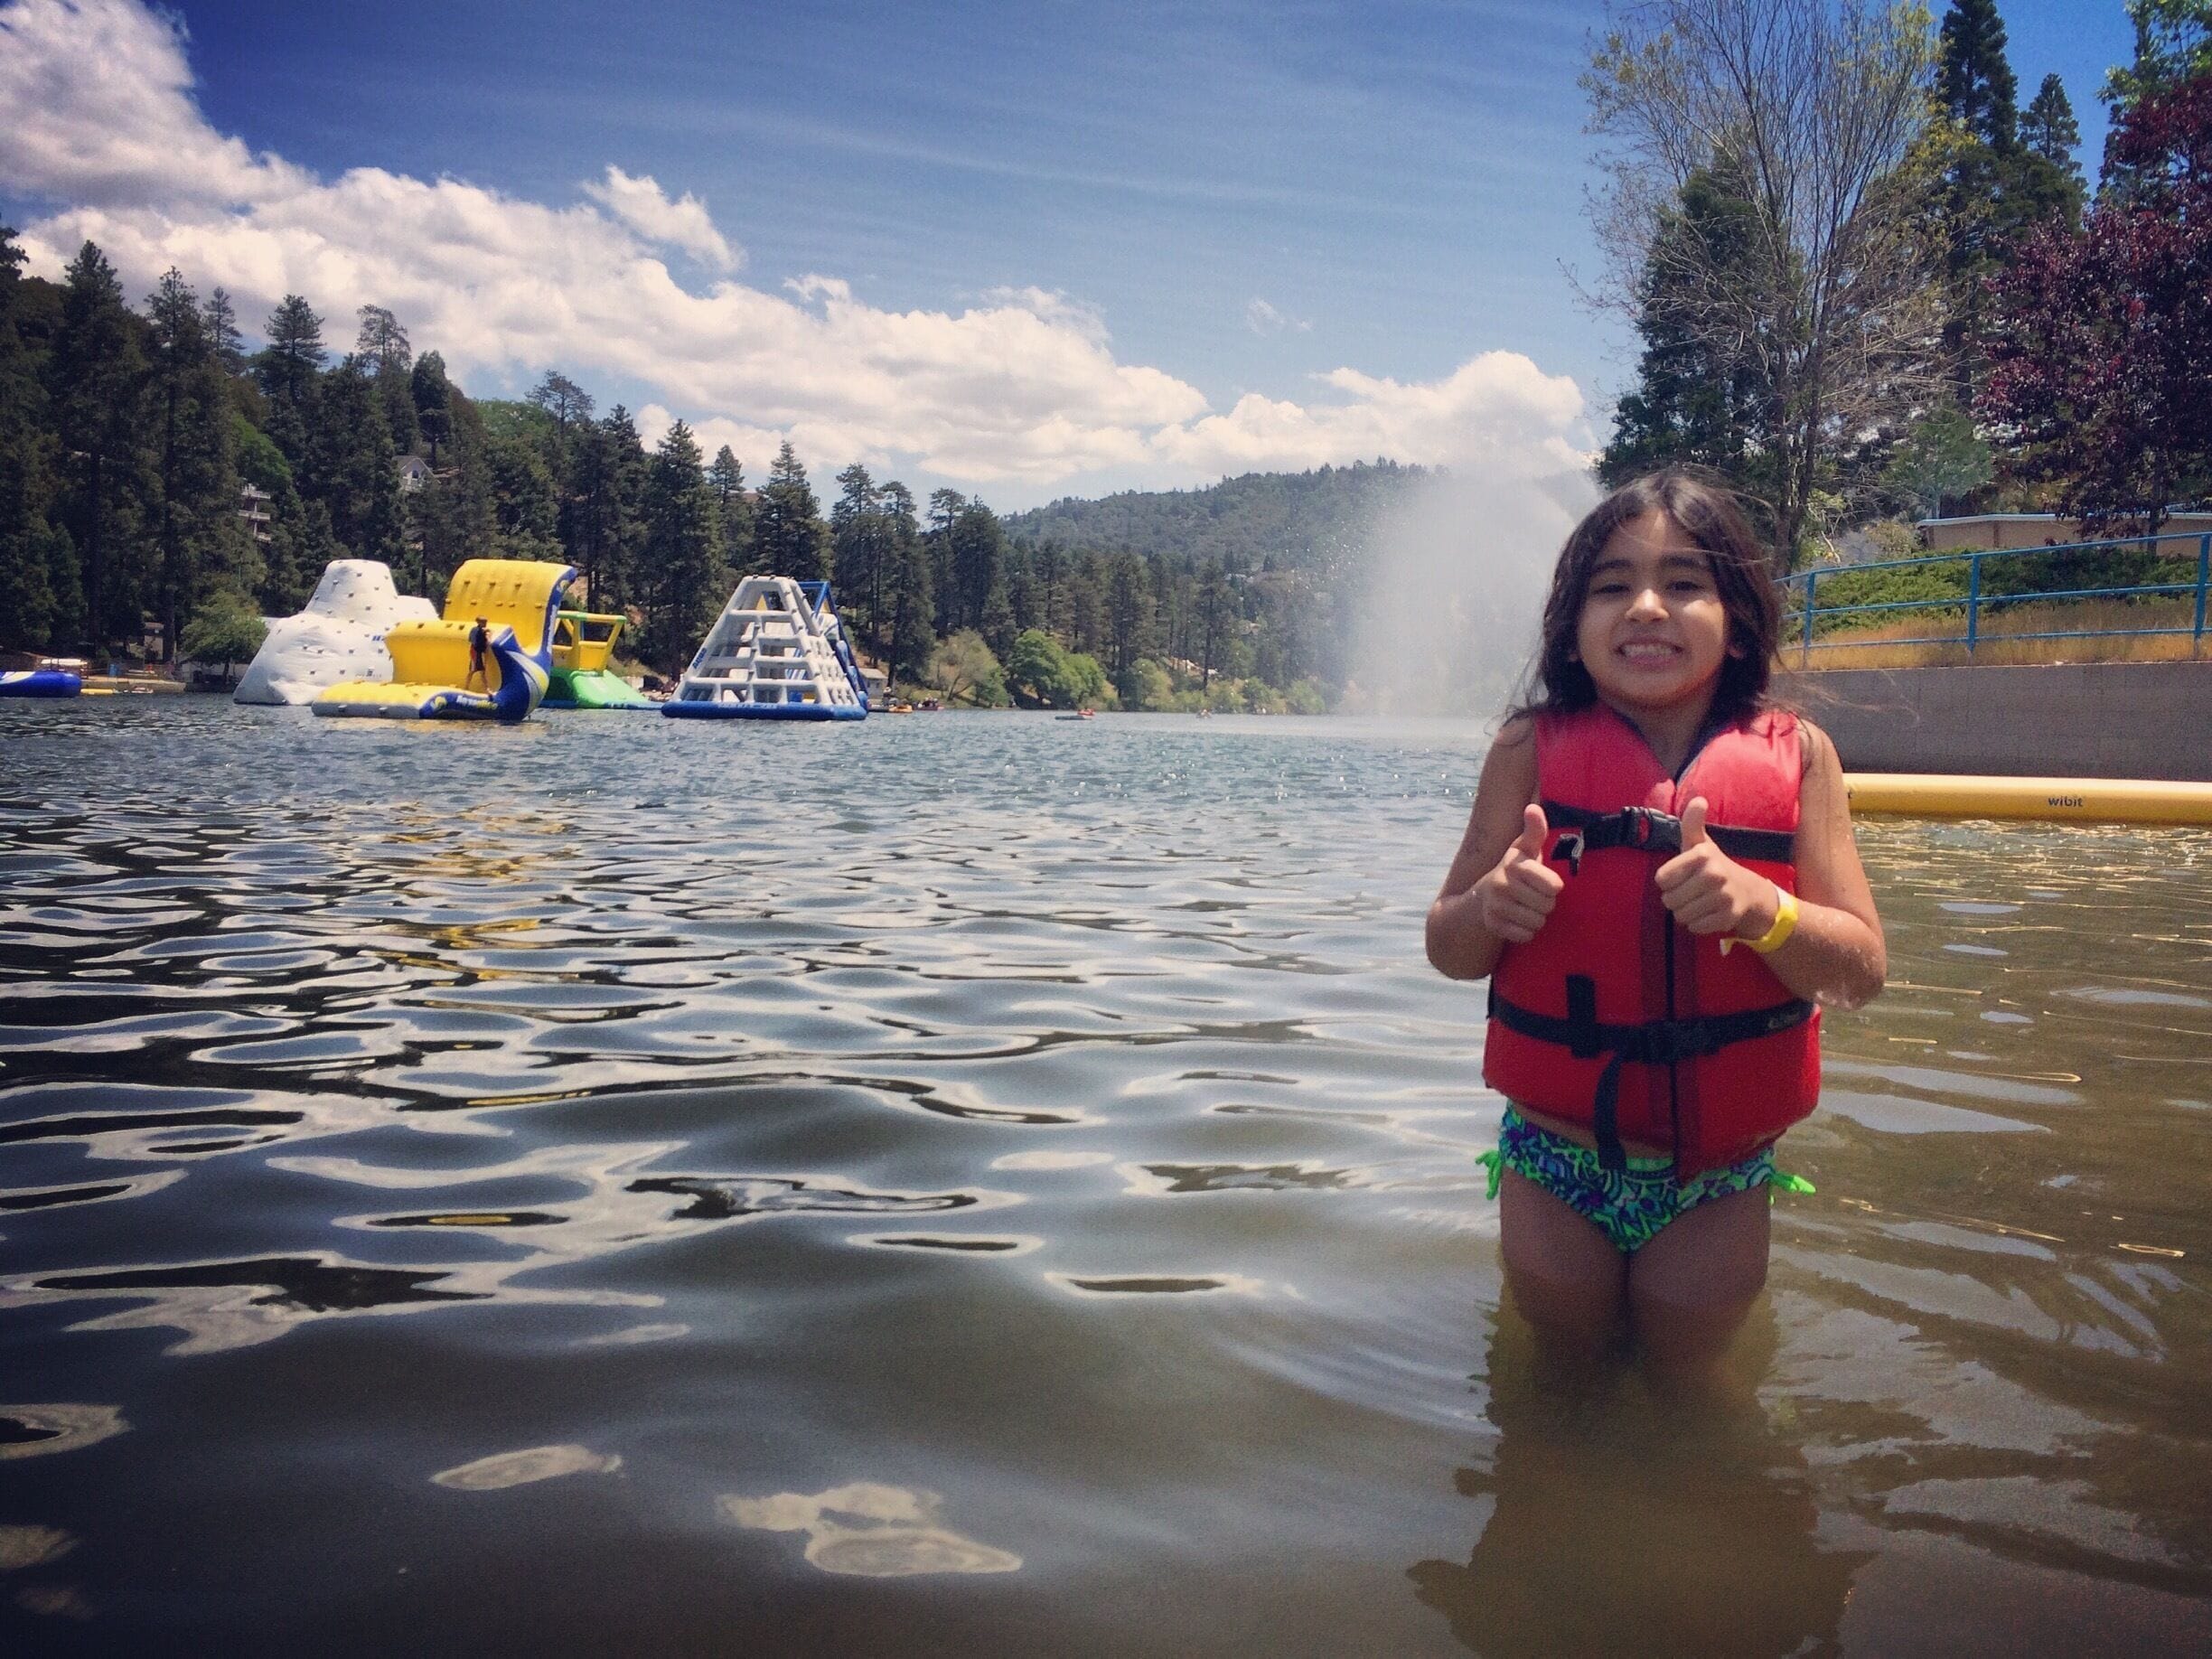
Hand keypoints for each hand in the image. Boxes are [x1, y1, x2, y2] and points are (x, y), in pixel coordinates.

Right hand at [1476, 804, 1563, 942]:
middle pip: (1548, 906)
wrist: (1481, 896)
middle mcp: (1502, 884)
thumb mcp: (1524, 850)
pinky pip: (1526, 936)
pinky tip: (1517, 920)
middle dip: (1545, 903)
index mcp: (1514, 865)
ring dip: (1536, 918)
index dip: (1552, 886)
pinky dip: (1526, 931)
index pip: (1554, 886)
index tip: (1542, 882)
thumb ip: (1534, 831)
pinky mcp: (1493, 926)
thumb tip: (1533, 808)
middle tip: (1532, 896)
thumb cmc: (1514, 870)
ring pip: (1538, 922)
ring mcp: (1495, 906)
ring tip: (1525, 908)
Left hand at [1655, 798, 1776, 938]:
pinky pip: (1696, 927)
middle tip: (1690, 892)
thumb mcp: (1700, 843)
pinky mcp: (1728, 917)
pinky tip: (1707, 913)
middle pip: (1669, 900)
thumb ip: (1692, 823)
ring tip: (1698, 902)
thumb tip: (1699, 800)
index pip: (1661, 879)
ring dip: (1685, 913)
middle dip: (1675, 899)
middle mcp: (1714, 874)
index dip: (1667, 880)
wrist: (1747, 891)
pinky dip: (1697, 924)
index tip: (1681, 875)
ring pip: (1681, 916)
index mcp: (1702, 855)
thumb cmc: (1712, 866)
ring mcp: (1723, 897)